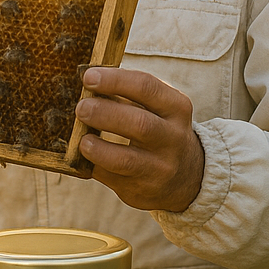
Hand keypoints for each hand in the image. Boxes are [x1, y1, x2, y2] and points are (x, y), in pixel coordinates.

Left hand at [75, 67, 203, 212]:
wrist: (186, 176)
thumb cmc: (159, 129)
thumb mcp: (157, 108)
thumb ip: (127, 94)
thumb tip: (86, 82)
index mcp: (176, 107)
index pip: (146, 87)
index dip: (114, 80)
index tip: (88, 77)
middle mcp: (173, 138)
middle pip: (138, 123)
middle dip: (104, 113)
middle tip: (81, 108)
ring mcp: (160, 167)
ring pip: (125, 159)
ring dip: (98, 148)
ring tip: (82, 140)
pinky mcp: (144, 190)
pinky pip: (113, 179)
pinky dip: (94, 166)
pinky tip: (83, 157)